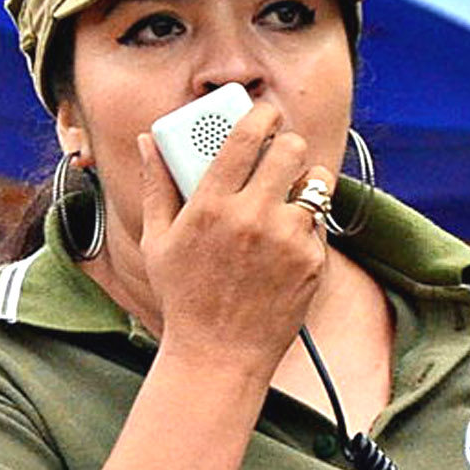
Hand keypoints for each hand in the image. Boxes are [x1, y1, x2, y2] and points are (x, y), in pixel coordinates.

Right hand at [114, 102, 333, 384]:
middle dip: (287, 145)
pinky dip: (307, 224)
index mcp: (211, 205)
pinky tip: (285, 242)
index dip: (261, 114)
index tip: (263, 115)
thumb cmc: (184, 297)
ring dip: (305, 183)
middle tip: (278, 155)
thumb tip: (149, 141)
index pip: (247, 134)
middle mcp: (252, 217)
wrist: (219, 354)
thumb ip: (156, 185)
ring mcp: (287, 239)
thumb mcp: (159, 241)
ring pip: (316, 183)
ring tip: (287, 198)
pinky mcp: (311, 261)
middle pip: (291, 148)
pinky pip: (320, 222)